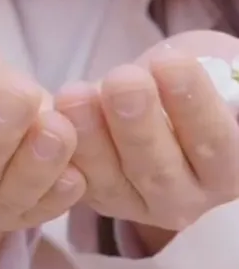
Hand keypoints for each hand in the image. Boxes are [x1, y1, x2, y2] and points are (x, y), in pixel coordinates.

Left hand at [56, 31, 238, 231]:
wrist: (155, 98)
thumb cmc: (195, 81)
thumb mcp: (217, 71)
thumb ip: (218, 76)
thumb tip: (213, 71)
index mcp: (228, 167)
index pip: (215, 142)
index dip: (193, 106)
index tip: (170, 64)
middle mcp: (187, 197)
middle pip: (159, 169)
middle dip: (137, 124)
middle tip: (123, 82)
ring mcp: (138, 205)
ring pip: (111, 180)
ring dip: (90, 138)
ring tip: (75, 94)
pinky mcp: (97, 198)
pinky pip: (76, 181)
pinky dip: (61, 150)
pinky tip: (47, 117)